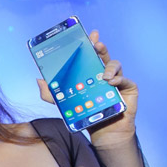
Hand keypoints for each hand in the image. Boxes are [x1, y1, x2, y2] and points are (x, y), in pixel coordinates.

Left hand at [35, 30, 137, 144]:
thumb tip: (39, 80)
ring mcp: (118, 80)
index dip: (90, 43)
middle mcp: (104, 73)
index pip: (90, 55)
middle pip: (103, 55)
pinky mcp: (128, 88)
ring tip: (104, 76)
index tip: (89, 34)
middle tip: (96, 43)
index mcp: (90, 73)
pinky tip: (112, 82)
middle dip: (99, 46)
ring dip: (109, 67)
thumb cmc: (87, 114)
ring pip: (115, 65)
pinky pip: (125, 80)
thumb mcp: (64, 104)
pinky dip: (119, 79)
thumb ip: (50, 94)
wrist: (104, 131)